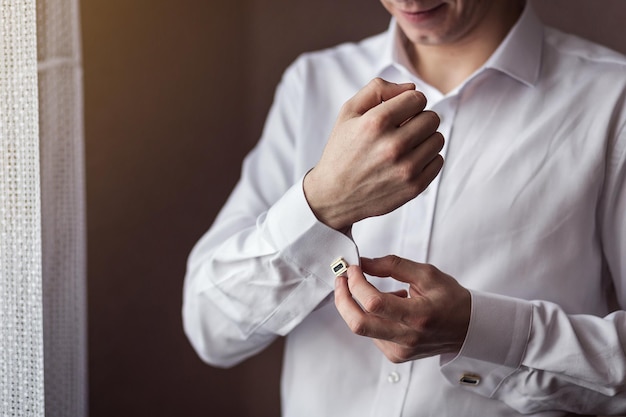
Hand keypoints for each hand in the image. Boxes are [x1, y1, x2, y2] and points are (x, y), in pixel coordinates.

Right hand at [303, 78, 443, 231]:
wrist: (334, 196)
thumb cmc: (341, 151)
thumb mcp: (348, 113)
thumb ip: (377, 90)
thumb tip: (411, 88)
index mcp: (375, 123)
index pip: (417, 98)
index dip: (409, 102)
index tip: (400, 113)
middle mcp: (392, 146)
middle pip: (432, 118)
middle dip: (419, 120)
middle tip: (403, 130)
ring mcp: (405, 169)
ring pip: (437, 139)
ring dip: (424, 139)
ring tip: (405, 146)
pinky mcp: (414, 187)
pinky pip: (438, 162)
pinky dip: (427, 160)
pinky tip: (408, 162)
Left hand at [334, 255, 470, 362]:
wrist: (468, 329)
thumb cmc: (450, 299)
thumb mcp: (427, 273)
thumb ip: (393, 266)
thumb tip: (363, 262)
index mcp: (419, 316)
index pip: (374, 303)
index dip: (357, 283)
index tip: (353, 268)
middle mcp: (408, 337)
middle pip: (358, 323)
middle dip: (342, 297)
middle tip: (342, 279)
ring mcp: (400, 350)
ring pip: (361, 327)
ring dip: (355, 304)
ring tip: (370, 289)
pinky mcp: (395, 355)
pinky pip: (370, 333)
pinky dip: (370, 315)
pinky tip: (386, 307)